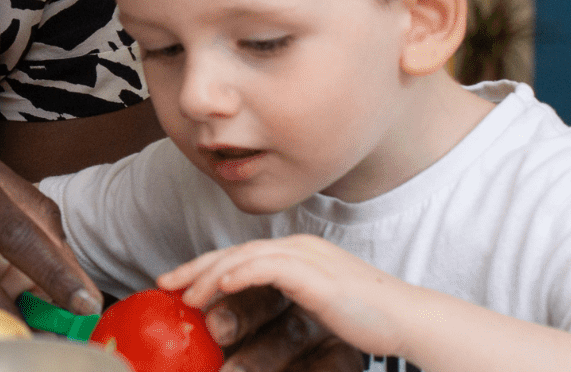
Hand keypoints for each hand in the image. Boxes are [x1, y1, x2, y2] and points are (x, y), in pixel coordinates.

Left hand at [161, 236, 424, 363]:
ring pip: (245, 258)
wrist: (405, 319)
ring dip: (211, 275)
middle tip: (164, 283)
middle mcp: (298, 248)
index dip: (205, 267)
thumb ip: (288, 303)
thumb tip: (254, 321)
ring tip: (186, 294)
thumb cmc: (366, 318)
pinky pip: (269, 268)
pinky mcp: (315, 274)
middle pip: (234, 251)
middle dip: (196, 267)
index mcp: (296, 253)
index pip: (240, 255)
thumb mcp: (318, 306)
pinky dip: (242, 274)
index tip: (175, 282)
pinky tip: (222, 287)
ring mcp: (306, 257)